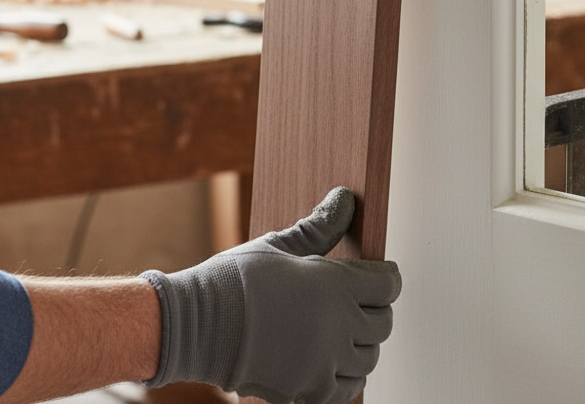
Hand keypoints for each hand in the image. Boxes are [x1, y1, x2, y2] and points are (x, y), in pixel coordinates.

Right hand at [140, 187, 400, 403]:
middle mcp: (337, 326)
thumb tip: (344, 200)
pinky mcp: (307, 391)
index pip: (388, 285)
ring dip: (363, 342)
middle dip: (377, 307)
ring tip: (344, 329)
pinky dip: (348, 376)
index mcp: (334, 285)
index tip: (378, 273)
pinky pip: (347, 389)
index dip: (386, 276)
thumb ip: (319, 226)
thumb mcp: (279, 245)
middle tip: (359, 298)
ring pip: (369, 358)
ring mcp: (324, 363)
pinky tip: (334, 361)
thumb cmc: (234, 280)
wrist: (196, 325)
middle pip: (384, 322)